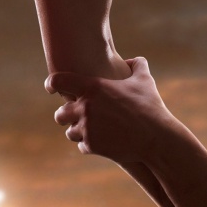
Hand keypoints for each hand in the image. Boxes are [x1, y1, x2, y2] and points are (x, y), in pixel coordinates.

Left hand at [48, 55, 168, 160]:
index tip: (50, 88)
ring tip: (90, 130)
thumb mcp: (145, 81)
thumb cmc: (150, 107)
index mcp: (92, 88)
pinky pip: (82, 146)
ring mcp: (87, 128)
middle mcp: (85, 107)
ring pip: (70, 132)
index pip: (58, 81)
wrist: (156, 137)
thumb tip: (132, 60)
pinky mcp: (92, 145)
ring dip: (78, 131)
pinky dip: (89, 145)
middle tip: (74, 116)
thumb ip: (137, 65)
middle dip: (66, 115)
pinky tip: (100, 142)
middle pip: (60, 113)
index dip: (52, 83)